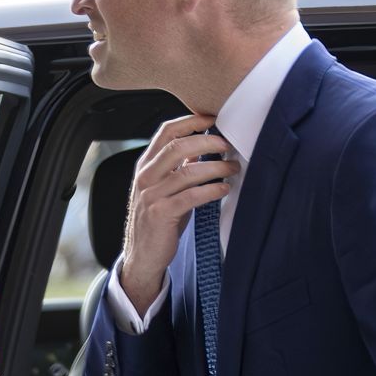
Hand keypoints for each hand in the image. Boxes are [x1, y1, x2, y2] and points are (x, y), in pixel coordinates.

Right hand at [122, 114, 239, 314]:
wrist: (142, 255)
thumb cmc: (157, 220)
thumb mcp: (164, 189)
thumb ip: (178, 168)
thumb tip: (203, 146)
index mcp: (145, 166)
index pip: (166, 132)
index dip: (191, 121)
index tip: (213, 119)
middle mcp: (145, 177)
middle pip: (178, 146)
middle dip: (208, 141)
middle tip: (229, 145)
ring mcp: (151, 196)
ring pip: (188, 171)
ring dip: (216, 168)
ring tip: (233, 169)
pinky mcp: (161, 214)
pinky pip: (192, 196)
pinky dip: (212, 190)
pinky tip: (224, 189)